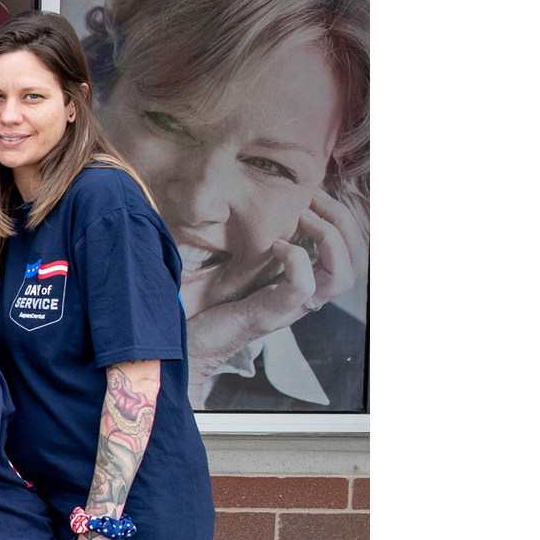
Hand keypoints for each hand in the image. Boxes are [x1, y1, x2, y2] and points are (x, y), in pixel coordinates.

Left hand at [180, 188, 365, 407]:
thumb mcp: (240, 265)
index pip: (353, 254)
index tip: (316, 194)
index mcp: (303, 284)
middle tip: (313, 198)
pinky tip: (275, 245)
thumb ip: (259, 243)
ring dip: (330, 238)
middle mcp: (304, 297)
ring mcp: (289, 308)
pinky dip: (296, 259)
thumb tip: (267, 204)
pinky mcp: (267, 315)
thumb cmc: (205, 302)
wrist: (182, 344)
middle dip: (343, 222)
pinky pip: (302, 287)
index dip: (345, 220)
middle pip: (357, 262)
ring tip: (302, 217)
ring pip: (342, 276)